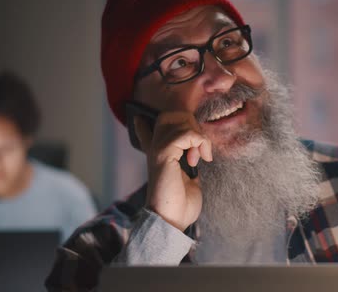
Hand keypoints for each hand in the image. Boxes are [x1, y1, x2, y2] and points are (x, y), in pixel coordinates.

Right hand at [134, 111, 212, 230]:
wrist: (172, 220)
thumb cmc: (181, 206)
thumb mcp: (188, 180)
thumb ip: (188, 163)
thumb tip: (195, 156)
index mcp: (159, 157)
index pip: (146, 133)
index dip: (144, 125)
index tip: (138, 119)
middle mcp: (155, 150)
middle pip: (169, 116)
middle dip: (192, 124)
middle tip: (199, 147)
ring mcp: (158, 149)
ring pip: (181, 120)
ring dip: (199, 137)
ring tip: (199, 158)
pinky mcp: (163, 154)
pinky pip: (186, 134)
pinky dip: (199, 142)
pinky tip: (200, 159)